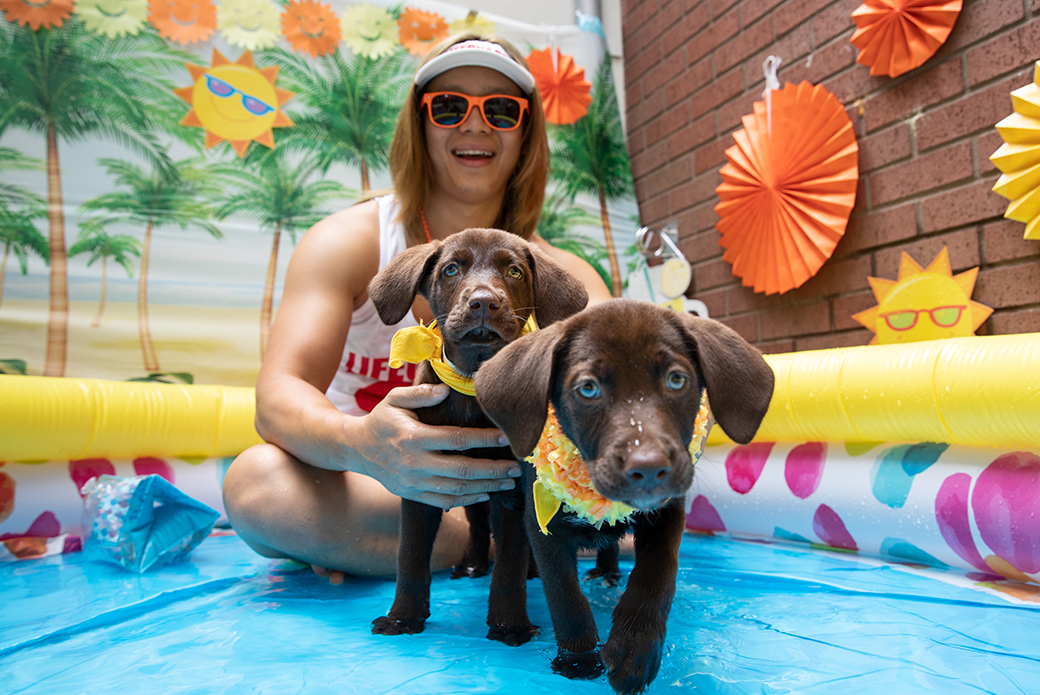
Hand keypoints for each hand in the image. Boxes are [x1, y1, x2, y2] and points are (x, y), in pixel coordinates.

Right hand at [353, 383, 520, 508]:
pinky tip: (485, 494)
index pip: (457, 440)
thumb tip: (447, 390)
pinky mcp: (413, 495)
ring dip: (486, 487)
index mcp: (413, 438)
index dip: (484, 440)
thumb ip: (420, 394)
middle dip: (493, 470)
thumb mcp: (394, 399)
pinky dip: (467, 500)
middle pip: (462, 470)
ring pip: (457, 489)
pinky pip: (444, 501)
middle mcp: (414, 464)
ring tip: (508, 481)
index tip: (506, 438)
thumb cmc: (381, 419)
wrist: (356, 449)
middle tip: (516, 467)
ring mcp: (414, 483)